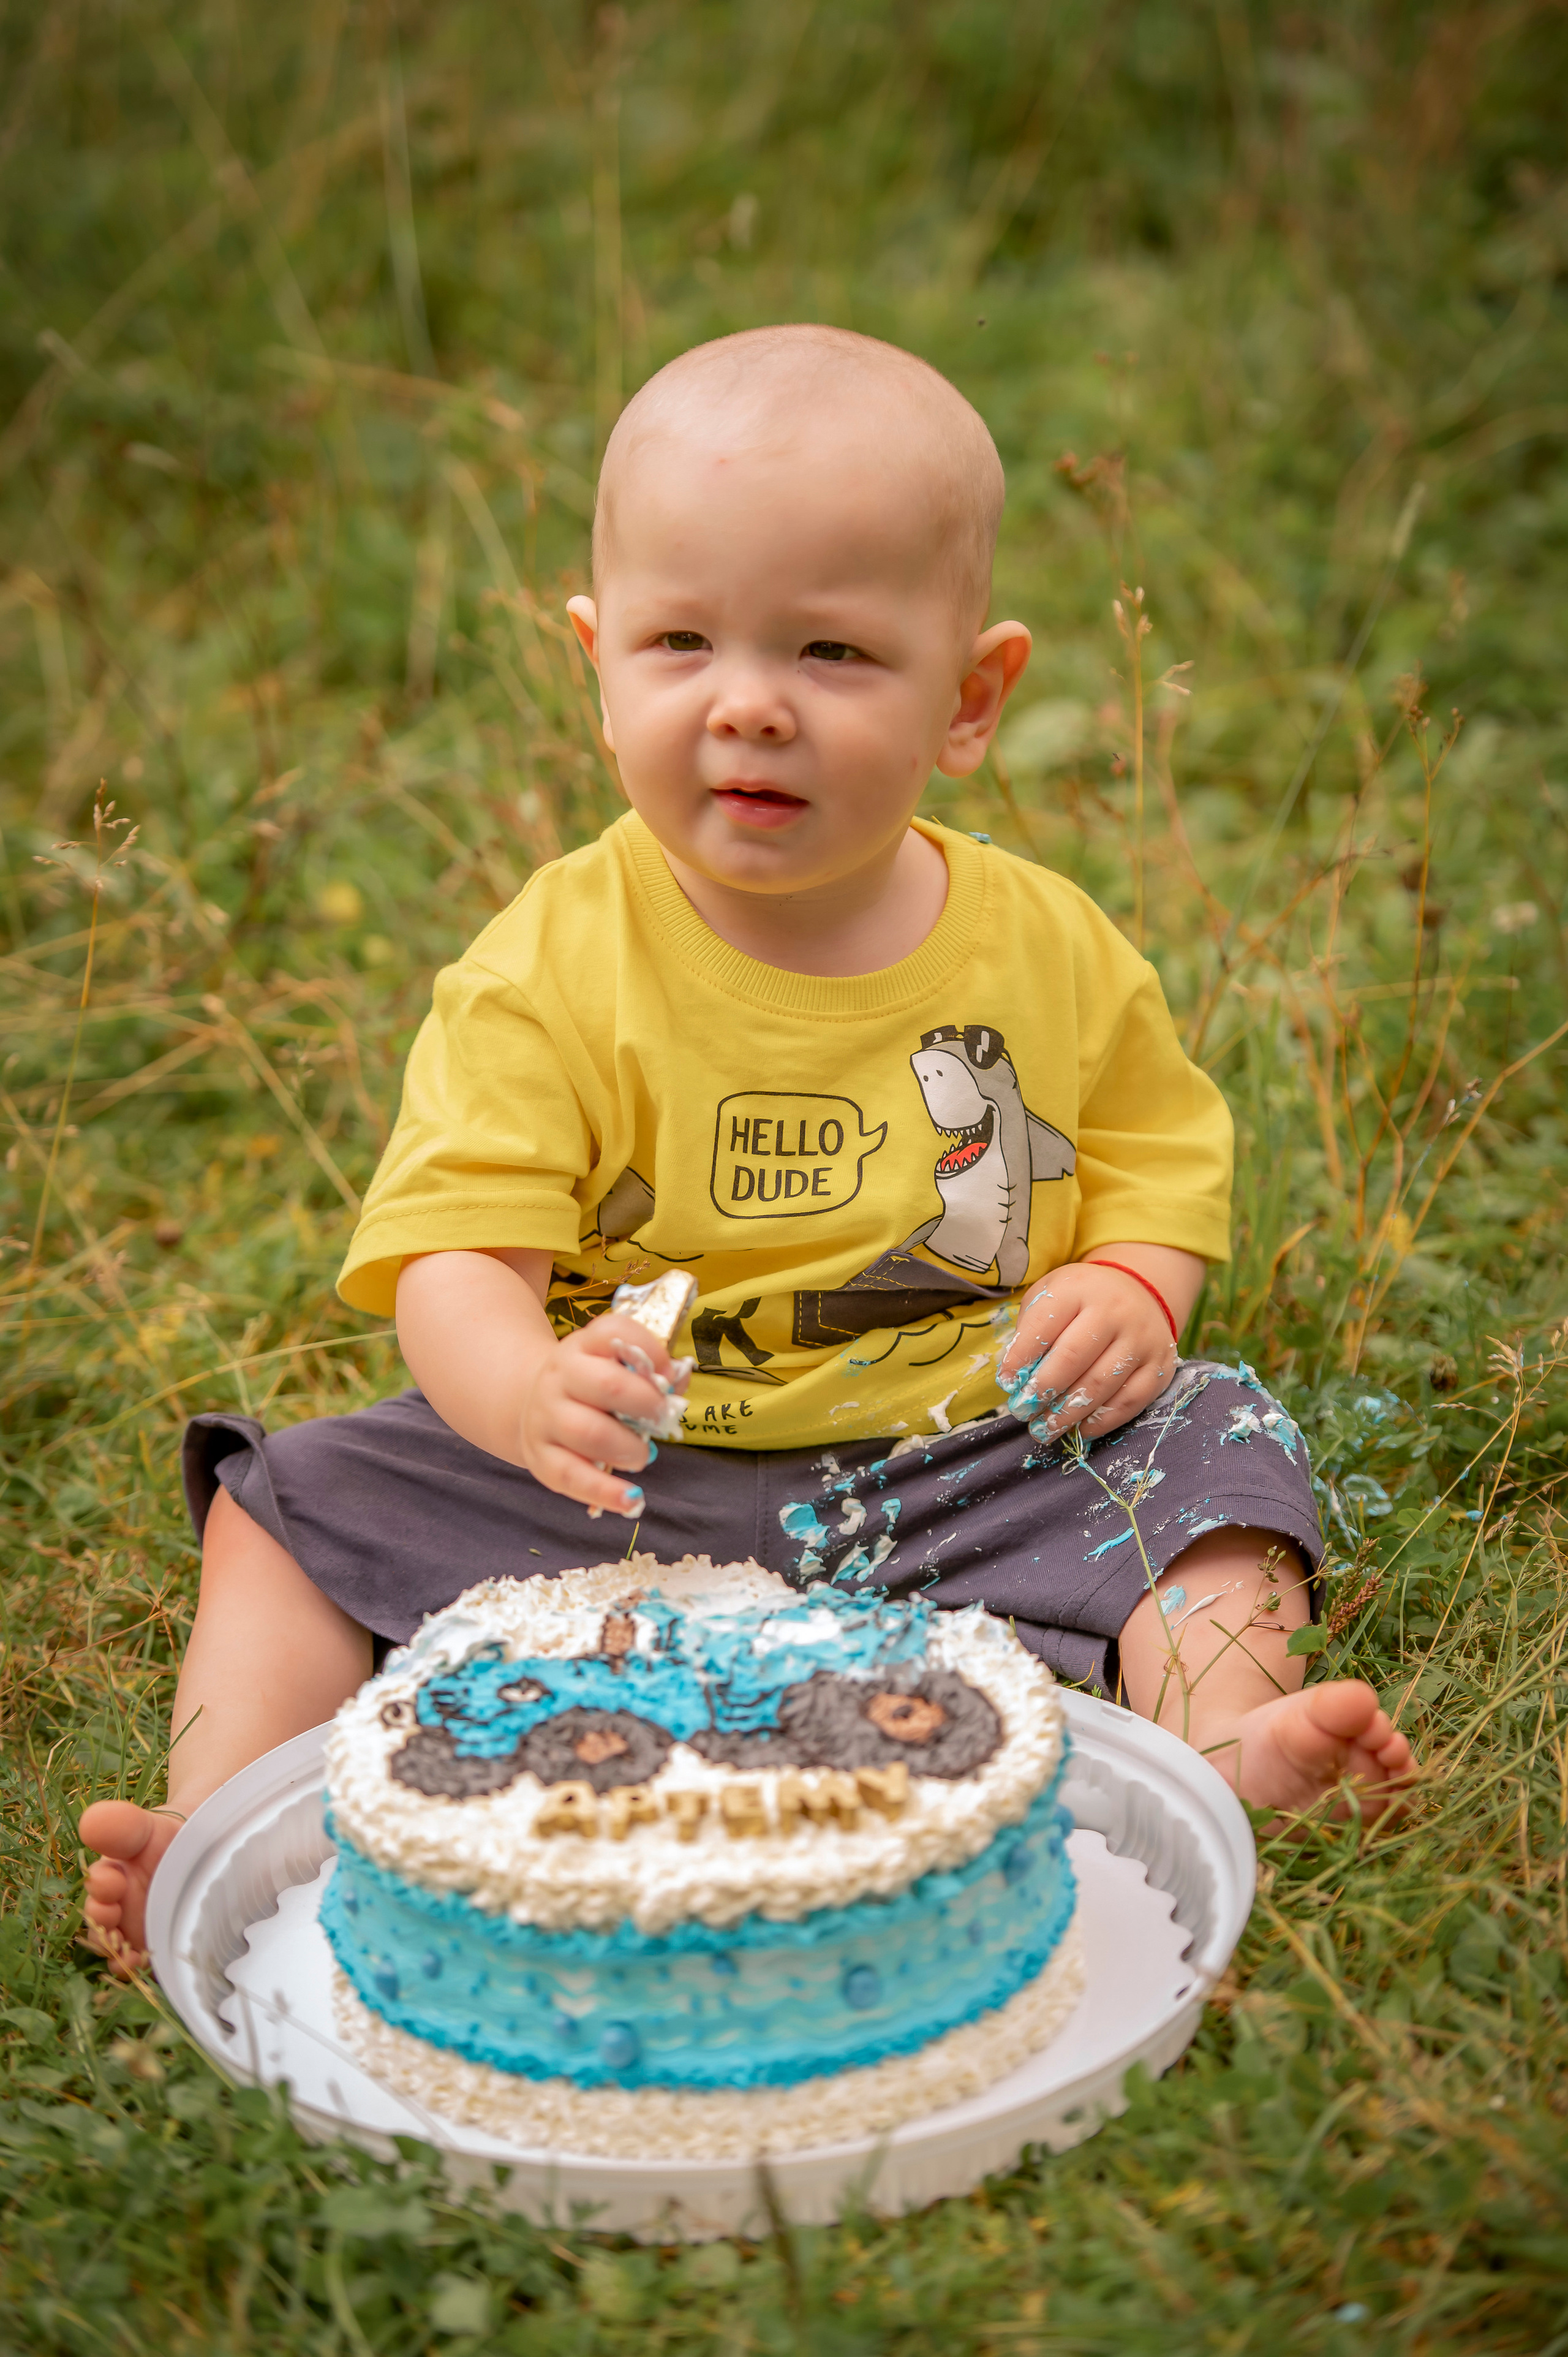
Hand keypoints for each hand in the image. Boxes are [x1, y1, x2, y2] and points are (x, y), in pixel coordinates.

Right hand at [517, 1314, 687, 1516]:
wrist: (529, 1404)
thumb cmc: (590, 1388)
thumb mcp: (612, 1365)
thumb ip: (651, 1371)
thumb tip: (678, 1380)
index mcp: (582, 1346)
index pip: (614, 1333)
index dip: (650, 1350)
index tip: (669, 1372)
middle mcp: (559, 1377)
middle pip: (607, 1385)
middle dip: (647, 1403)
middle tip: (662, 1418)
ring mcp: (545, 1418)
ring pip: (588, 1432)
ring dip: (628, 1448)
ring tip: (642, 1455)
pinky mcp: (540, 1458)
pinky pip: (572, 1477)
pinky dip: (606, 1492)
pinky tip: (632, 1500)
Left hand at [997, 1259, 1178, 1444]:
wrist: (1141, 1292)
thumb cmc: (1082, 1301)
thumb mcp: (1050, 1296)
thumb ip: (1031, 1330)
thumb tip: (1014, 1378)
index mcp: (1077, 1289)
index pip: (1043, 1325)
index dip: (1020, 1358)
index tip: (1006, 1383)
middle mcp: (1113, 1311)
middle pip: (1072, 1358)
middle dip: (1043, 1390)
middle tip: (1023, 1412)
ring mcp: (1141, 1338)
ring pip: (1101, 1384)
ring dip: (1068, 1414)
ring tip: (1044, 1429)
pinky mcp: (1160, 1365)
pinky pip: (1130, 1401)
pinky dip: (1102, 1422)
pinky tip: (1080, 1430)